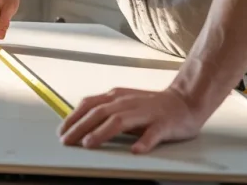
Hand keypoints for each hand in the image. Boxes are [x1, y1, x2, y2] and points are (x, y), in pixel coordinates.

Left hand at [58, 86, 207, 153]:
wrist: (184, 101)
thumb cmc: (151, 105)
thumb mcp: (123, 102)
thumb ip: (104, 109)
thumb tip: (78, 121)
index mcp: (117, 97)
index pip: (90, 104)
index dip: (73, 117)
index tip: (61, 131)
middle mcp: (129, 102)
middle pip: (100, 112)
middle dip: (80, 126)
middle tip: (67, 141)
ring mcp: (146, 113)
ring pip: (121, 121)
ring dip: (102, 132)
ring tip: (88, 143)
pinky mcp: (164, 124)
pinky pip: (153, 134)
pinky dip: (143, 142)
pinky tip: (135, 150)